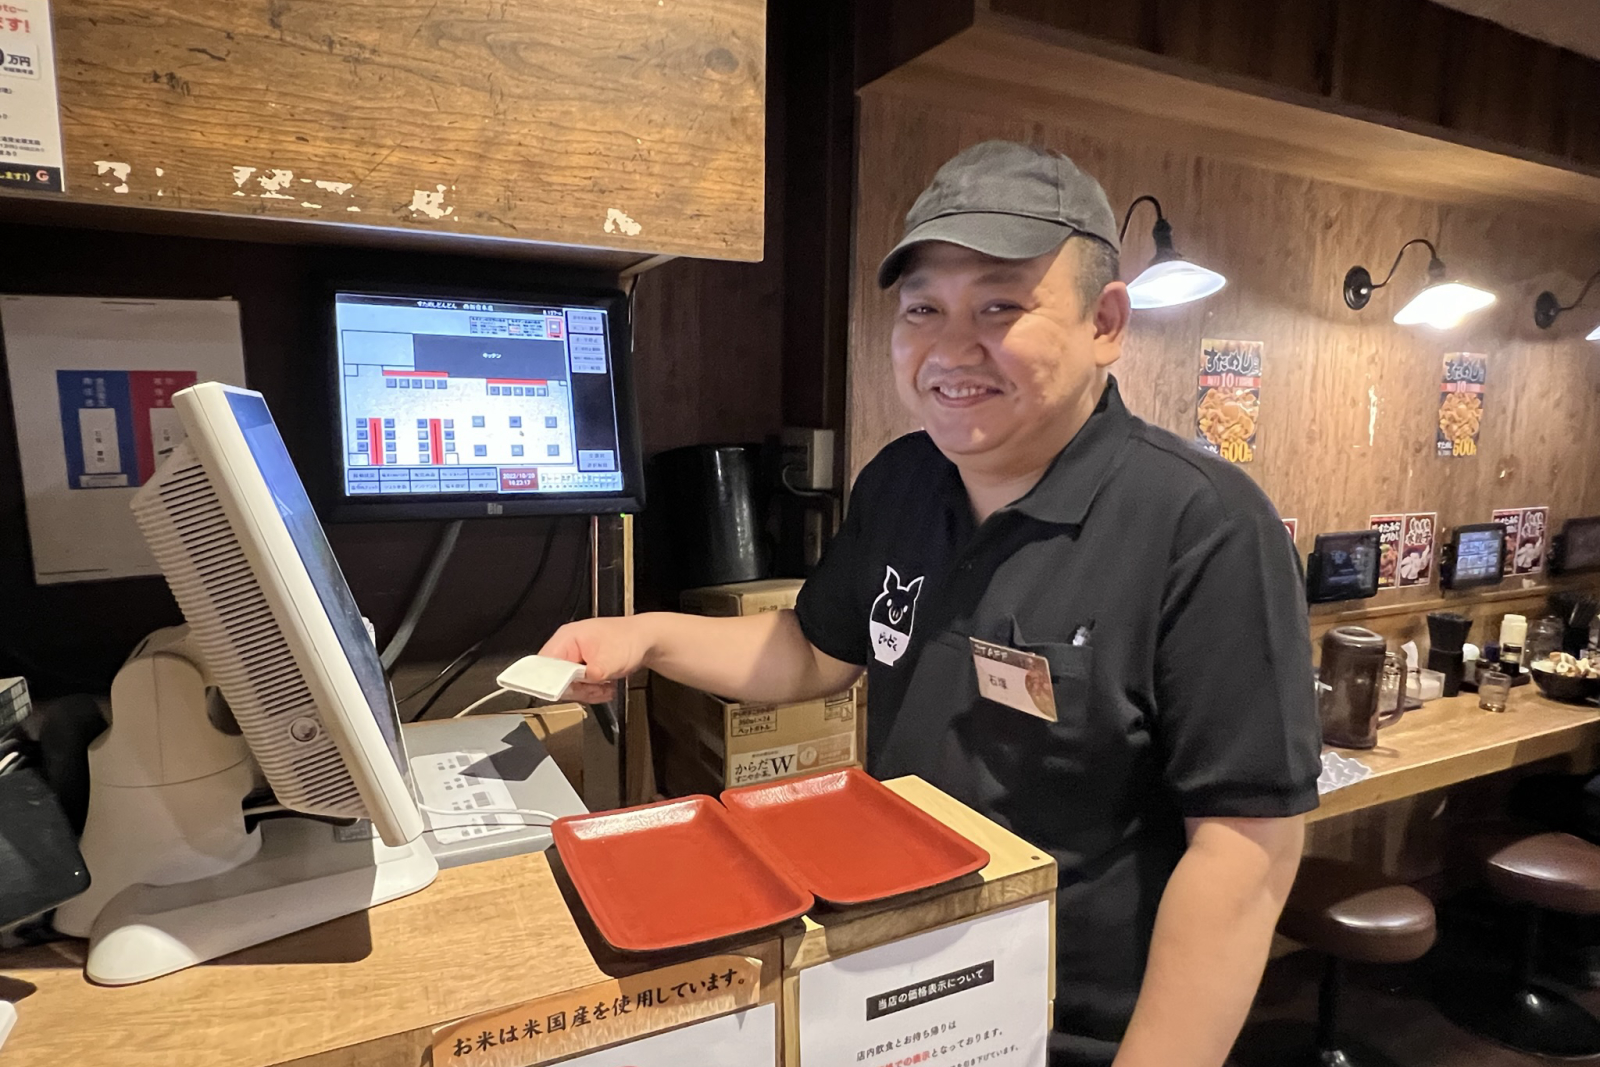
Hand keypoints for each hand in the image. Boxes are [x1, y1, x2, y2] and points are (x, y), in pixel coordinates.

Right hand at [538, 616, 654, 703]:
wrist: (647, 640)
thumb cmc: (630, 640)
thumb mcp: (609, 661)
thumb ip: (586, 675)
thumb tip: (569, 686)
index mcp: (566, 638)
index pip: (543, 664)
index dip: (550, 682)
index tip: (567, 691)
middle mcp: (566, 646)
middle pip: (555, 678)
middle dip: (577, 689)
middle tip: (595, 688)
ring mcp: (574, 656)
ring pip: (569, 685)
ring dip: (588, 691)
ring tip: (605, 687)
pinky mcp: (583, 666)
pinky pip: (579, 685)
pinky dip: (592, 690)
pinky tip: (606, 686)